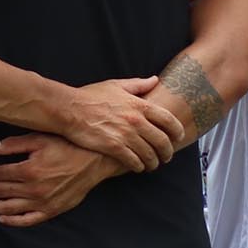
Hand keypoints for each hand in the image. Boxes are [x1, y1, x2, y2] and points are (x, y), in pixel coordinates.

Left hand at [0, 133, 115, 226]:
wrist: (97, 161)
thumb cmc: (68, 146)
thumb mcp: (41, 139)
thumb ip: (15, 144)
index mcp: (30, 170)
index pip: (0, 174)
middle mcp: (35, 189)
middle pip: (2, 191)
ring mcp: (44, 202)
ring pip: (11, 208)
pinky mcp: (53, 210)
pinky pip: (30, 219)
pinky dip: (15, 221)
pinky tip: (2, 218)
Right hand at [58, 77, 177, 170]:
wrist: (69, 109)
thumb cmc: (90, 96)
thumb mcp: (116, 85)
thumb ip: (138, 84)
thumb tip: (155, 80)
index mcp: (140, 105)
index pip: (169, 120)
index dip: (177, 131)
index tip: (178, 138)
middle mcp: (136, 121)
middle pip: (162, 141)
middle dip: (167, 151)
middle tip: (167, 156)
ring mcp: (126, 135)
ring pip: (149, 154)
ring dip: (154, 162)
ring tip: (152, 165)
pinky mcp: (114, 147)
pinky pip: (133, 161)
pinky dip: (138, 166)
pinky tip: (138, 167)